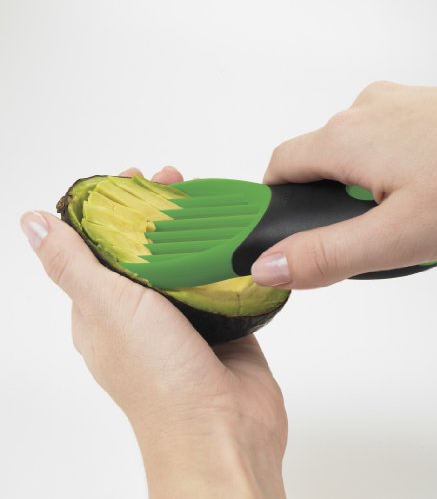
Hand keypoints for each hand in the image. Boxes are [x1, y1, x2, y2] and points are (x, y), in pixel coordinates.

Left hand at [20, 166, 286, 498]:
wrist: (224, 431)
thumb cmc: (162, 381)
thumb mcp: (108, 309)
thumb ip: (73, 265)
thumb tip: (32, 223)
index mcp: (101, 312)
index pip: (98, 245)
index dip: (113, 207)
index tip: (134, 178)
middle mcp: (140, 315)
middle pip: (144, 248)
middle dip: (157, 210)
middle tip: (176, 181)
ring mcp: (182, 319)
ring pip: (182, 261)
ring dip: (190, 229)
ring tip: (205, 199)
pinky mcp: (219, 322)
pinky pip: (217, 279)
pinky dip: (221, 255)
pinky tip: (231, 235)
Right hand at [251, 81, 436, 288]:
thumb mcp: (397, 237)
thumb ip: (326, 255)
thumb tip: (269, 267)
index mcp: (344, 138)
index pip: (278, 168)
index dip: (269, 201)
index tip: (275, 228)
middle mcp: (363, 112)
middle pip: (314, 162)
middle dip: (320, 202)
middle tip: (349, 238)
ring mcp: (395, 106)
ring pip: (351, 153)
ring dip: (356, 188)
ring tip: (394, 222)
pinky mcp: (422, 109)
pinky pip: (384, 143)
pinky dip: (386, 172)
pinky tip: (419, 196)